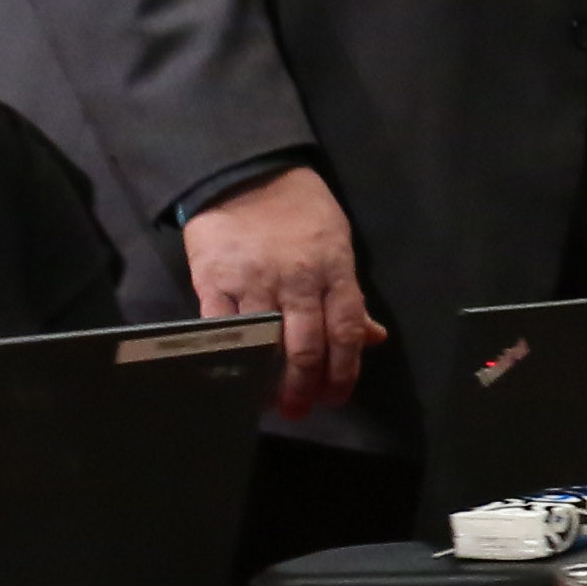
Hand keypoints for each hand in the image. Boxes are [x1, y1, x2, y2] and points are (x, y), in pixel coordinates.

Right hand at [184, 164, 381, 416]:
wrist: (246, 176)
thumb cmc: (299, 211)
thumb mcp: (338, 243)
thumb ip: (349, 295)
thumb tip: (372, 338)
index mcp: (335, 271)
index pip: (346, 330)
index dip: (344, 370)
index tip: (337, 395)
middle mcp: (298, 281)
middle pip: (307, 345)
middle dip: (307, 385)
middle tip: (302, 409)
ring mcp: (254, 283)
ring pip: (265, 344)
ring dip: (268, 380)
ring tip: (269, 402)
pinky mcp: (214, 283)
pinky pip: (222, 330)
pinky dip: (229, 358)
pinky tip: (233, 377)